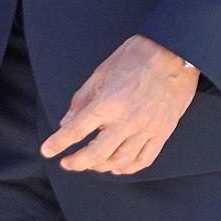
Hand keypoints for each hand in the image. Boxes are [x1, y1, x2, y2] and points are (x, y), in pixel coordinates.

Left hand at [40, 35, 197, 174]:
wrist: (173, 53)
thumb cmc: (135, 58)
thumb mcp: (101, 73)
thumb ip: (82, 100)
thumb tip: (67, 122)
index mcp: (108, 102)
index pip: (76, 130)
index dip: (58, 143)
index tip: (47, 150)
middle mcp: (127, 120)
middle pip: (97, 154)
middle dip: (78, 163)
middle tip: (67, 163)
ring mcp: (147, 128)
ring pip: (120, 161)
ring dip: (102, 167)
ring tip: (91, 164)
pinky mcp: (162, 132)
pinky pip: (144, 159)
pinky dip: (129, 168)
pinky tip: (118, 167)